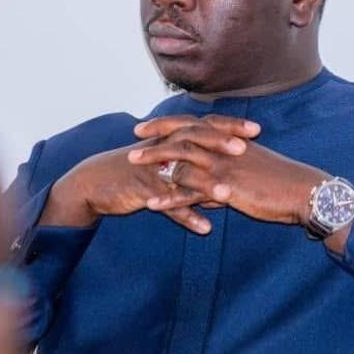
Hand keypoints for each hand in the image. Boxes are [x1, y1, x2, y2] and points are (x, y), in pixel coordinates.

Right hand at [38, 115, 258, 234]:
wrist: (97, 182)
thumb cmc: (137, 169)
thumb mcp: (164, 158)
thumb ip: (194, 160)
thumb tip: (224, 169)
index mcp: (172, 138)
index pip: (205, 125)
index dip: (230, 126)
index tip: (256, 129)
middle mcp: (164, 149)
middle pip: (195, 141)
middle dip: (220, 144)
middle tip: (244, 149)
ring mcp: (153, 170)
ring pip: (182, 175)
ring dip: (206, 185)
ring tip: (229, 195)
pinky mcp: (143, 191)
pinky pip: (167, 204)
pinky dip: (186, 216)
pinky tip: (205, 228)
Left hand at [129, 115, 329, 227]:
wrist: (304, 192)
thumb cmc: (281, 182)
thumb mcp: (252, 172)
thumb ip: (226, 178)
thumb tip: (209, 193)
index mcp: (230, 140)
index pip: (194, 124)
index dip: (168, 123)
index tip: (147, 125)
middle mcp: (224, 148)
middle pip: (183, 135)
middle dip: (156, 134)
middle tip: (133, 136)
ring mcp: (224, 167)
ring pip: (182, 160)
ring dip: (154, 161)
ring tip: (131, 163)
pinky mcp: (227, 189)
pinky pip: (192, 194)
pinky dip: (170, 199)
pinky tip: (152, 205)